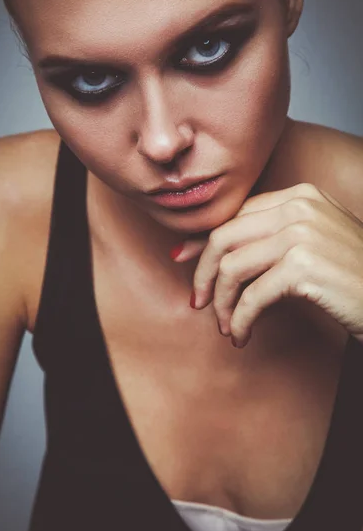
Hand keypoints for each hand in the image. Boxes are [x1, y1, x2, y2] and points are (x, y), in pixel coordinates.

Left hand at [171, 183, 362, 347]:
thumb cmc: (351, 275)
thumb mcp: (310, 243)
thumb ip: (267, 238)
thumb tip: (205, 250)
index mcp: (298, 196)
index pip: (235, 216)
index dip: (204, 242)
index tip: (183, 261)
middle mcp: (298, 208)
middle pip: (224, 238)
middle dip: (202, 273)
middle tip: (197, 302)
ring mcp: (302, 235)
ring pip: (232, 268)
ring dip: (221, 303)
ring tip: (226, 325)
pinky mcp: (304, 267)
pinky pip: (252, 296)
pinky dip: (240, 319)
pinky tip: (242, 334)